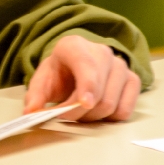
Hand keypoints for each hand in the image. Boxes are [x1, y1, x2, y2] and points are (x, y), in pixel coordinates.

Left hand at [23, 35, 140, 121]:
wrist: (73, 67)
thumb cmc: (58, 73)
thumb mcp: (42, 81)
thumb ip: (35, 96)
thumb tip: (30, 112)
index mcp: (75, 46)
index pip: (86, 65)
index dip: (87, 85)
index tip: (84, 103)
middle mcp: (102, 52)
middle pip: (98, 93)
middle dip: (79, 111)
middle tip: (64, 115)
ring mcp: (121, 65)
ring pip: (111, 104)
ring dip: (92, 117)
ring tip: (79, 112)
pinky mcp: (133, 80)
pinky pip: (125, 110)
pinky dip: (109, 118)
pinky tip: (96, 111)